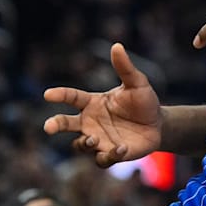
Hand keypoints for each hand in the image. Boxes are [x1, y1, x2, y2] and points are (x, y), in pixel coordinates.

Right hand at [43, 43, 162, 166]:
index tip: (47, 94)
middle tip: (48, 126)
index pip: (71, 97)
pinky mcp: (110, 154)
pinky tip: (121, 147)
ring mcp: (99, 140)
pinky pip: (101, 159)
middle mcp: (90, 122)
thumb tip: (117, 46)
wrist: (158, 125)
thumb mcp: (137, 83)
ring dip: (83, 143)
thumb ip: (124, 68)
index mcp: (92, 103)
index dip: (60, 95)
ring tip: (92, 138)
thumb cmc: (144, 102)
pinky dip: (108, 155)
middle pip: (65, 124)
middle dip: (55, 125)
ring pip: (80, 145)